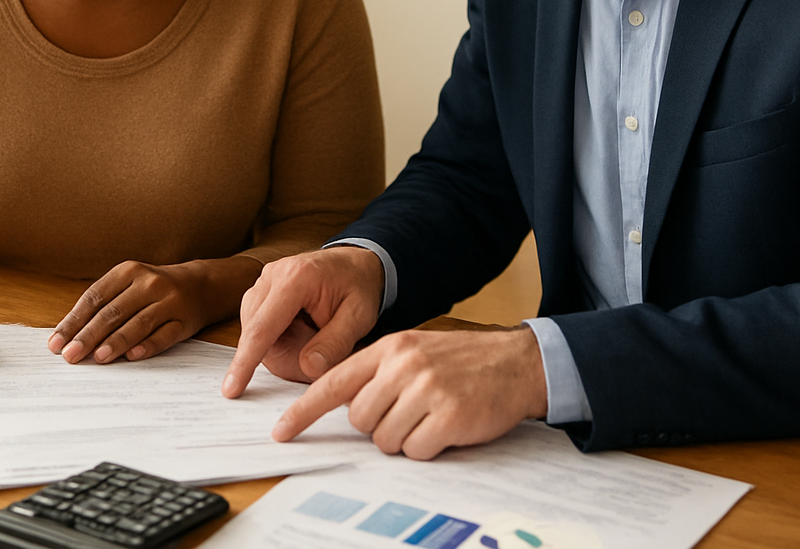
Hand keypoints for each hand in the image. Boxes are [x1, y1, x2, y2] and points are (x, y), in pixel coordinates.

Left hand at [49, 256, 261, 364]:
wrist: (200, 286)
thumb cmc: (152, 290)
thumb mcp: (128, 285)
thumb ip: (102, 306)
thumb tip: (68, 336)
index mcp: (128, 271)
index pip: (94, 297)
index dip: (74, 321)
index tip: (56, 342)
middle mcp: (149, 283)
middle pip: (113, 312)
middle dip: (88, 336)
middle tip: (71, 356)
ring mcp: (169, 301)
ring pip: (138, 323)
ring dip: (116, 342)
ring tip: (97, 358)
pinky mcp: (185, 320)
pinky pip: (164, 335)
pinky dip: (148, 346)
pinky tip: (132, 357)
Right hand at [222, 246, 382, 397]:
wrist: (355, 263)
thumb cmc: (357, 286)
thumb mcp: (359, 317)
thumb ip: (334, 344)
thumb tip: (307, 368)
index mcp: (295, 278)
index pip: (262, 328)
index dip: (246, 362)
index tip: (232, 388)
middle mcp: (271, 276)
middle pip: (257, 335)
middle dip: (285, 357)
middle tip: (322, 355)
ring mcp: (262, 283)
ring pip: (256, 335)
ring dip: (284, 349)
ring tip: (317, 336)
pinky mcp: (260, 293)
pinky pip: (260, 330)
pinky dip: (280, 341)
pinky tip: (304, 331)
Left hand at [273, 327, 548, 459]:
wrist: (517, 362)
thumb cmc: (463, 361)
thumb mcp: (415, 351)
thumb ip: (379, 372)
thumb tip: (347, 407)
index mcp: (389, 348)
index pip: (333, 383)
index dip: (304, 411)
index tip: (282, 432)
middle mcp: (403, 365)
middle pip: (360, 420)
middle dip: (380, 426)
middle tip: (409, 412)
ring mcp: (426, 389)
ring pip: (386, 439)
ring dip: (405, 438)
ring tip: (431, 416)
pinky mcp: (449, 415)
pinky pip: (416, 450)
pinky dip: (428, 447)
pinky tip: (446, 427)